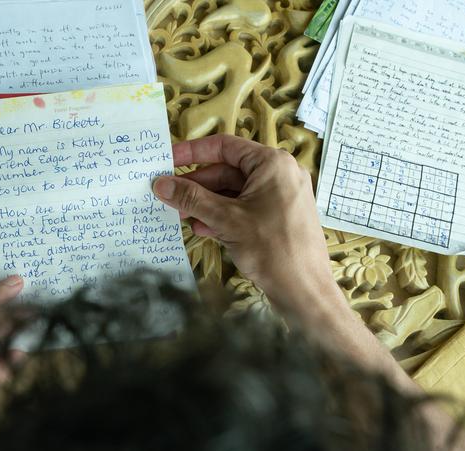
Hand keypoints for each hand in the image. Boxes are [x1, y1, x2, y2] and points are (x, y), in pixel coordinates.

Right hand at [153, 134, 337, 313]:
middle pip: (228, 170)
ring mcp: (281, 196)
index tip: (167, 160)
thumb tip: (160, 183)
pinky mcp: (279, 217)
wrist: (304, 289)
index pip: (224, 146)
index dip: (192, 152)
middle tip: (170, 197)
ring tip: (182, 216)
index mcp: (272, 163)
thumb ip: (192, 198)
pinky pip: (246, 208)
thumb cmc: (271, 247)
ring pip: (235, 192)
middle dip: (198, 186)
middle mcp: (280, 174)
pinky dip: (224, 216)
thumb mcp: (226, 219)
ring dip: (207, 204)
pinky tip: (204, 229)